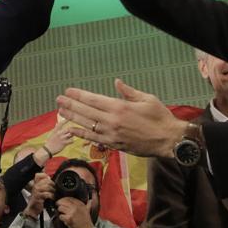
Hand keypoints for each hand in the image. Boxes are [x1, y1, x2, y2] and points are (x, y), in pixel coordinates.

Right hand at [24, 173, 54, 218]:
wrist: (33, 209)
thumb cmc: (38, 200)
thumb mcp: (40, 191)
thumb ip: (44, 184)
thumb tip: (49, 178)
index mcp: (36, 184)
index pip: (39, 175)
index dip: (45, 176)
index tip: (48, 180)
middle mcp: (35, 186)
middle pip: (47, 181)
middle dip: (52, 186)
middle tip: (53, 190)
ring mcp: (36, 191)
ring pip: (48, 187)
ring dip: (52, 191)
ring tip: (53, 195)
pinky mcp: (38, 196)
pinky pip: (47, 194)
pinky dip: (51, 196)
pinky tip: (51, 198)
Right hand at [45, 117, 75, 155]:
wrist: (48, 149)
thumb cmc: (50, 141)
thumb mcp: (51, 134)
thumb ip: (56, 128)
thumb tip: (57, 123)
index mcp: (55, 130)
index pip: (61, 123)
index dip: (66, 120)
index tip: (69, 117)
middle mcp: (59, 133)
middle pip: (68, 129)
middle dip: (72, 130)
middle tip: (73, 131)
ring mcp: (61, 138)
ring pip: (71, 134)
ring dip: (72, 135)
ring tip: (71, 137)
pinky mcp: (64, 143)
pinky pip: (71, 140)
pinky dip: (72, 141)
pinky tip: (70, 141)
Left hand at [55, 197, 93, 227]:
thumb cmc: (86, 222)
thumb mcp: (88, 211)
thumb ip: (88, 205)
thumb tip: (90, 200)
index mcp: (80, 204)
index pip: (69, 198)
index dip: (64, 199)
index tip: (61, 201)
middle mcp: (76, 207)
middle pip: (63, 201)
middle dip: (59, 203)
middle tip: (57, 205)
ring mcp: (72, 212)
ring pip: (60, 208)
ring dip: (60, 211)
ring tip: (62, 213)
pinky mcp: (68, 218)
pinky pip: (61, 216)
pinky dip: (61, 218)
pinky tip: (64, 219)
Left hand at [58, 79, 185, 157]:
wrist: (168, 140)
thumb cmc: (160, 118)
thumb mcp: (147, 99)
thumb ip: (129, 92)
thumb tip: (116, 82)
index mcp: (120, 107)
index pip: (93, 100)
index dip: (79, 95)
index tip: (68, 91)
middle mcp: (112, 121)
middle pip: (86, 112)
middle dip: (71, 105)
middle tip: (58, 100)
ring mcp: (111, 134)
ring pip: (87, 125)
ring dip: (72, 118)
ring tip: (61, 112)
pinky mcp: (114, 145)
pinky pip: (94, 139)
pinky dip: (82, 134)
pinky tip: (72, 130)